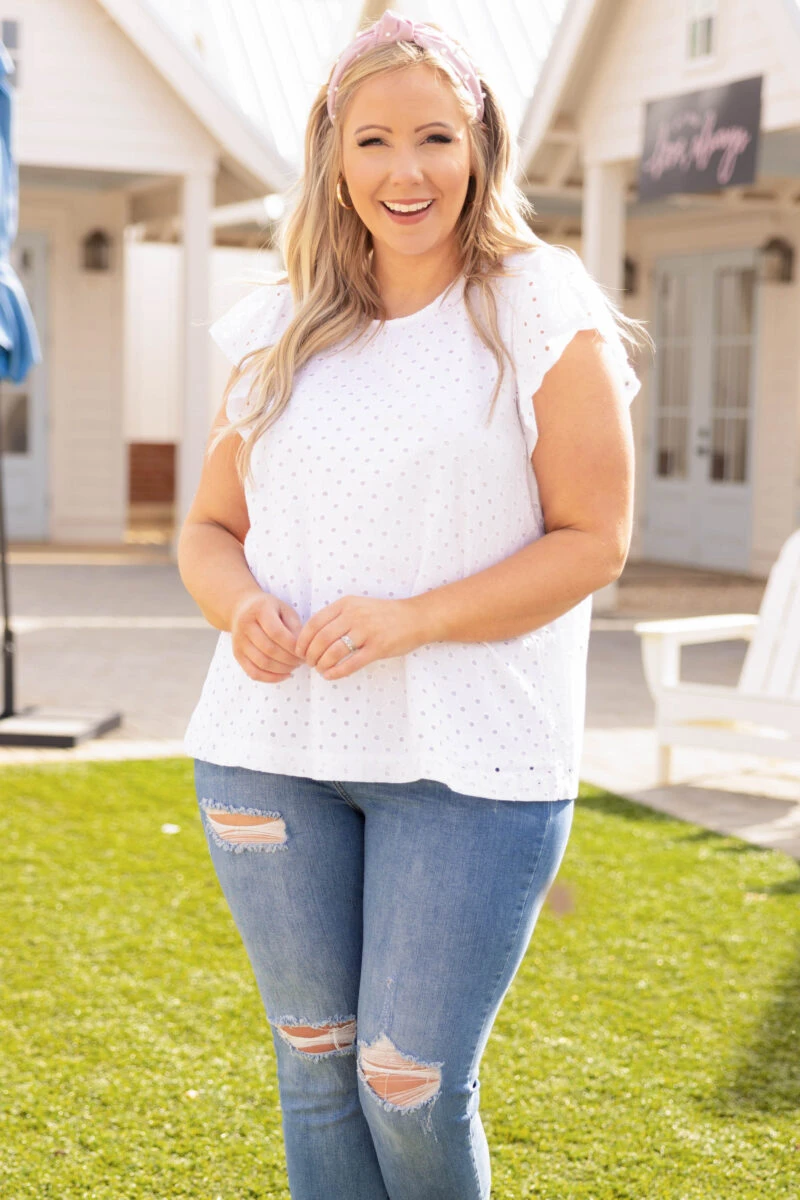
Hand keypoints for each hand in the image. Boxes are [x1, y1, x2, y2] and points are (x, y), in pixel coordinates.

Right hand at [230, 591, 304, 682]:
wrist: (242, 608)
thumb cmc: (269, 609)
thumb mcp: (284, 609)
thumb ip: (294, 626)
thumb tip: (302, 648)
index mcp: (259, 610)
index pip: (276, 632)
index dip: (292, 646)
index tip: (304, 651)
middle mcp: (245, 625)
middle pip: (269, 649)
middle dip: (289, 659)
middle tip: (301, 661)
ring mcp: (239, 641)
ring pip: (262, 663)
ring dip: (282, 669)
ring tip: (294, 666)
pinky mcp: (237, 654)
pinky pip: (253, 672)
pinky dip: (271, 678)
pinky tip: (284, 675)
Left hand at [296, 595, 425, 680]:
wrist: (416, 618)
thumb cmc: (384, 614)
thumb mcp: (358, 606)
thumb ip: (338, 616)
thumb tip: (312, 636)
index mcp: (346, 604)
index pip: (314, 622)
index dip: (303, 640)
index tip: (299, 650)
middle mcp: (355, 615)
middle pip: (321, 639)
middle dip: (310, 654)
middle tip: (309, 663)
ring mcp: (367, 632)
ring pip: (334, 652)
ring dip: (322, 664)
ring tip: (320, 669)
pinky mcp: (378, 648)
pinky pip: (351, 663)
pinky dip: (337, 672)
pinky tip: (330, 676)